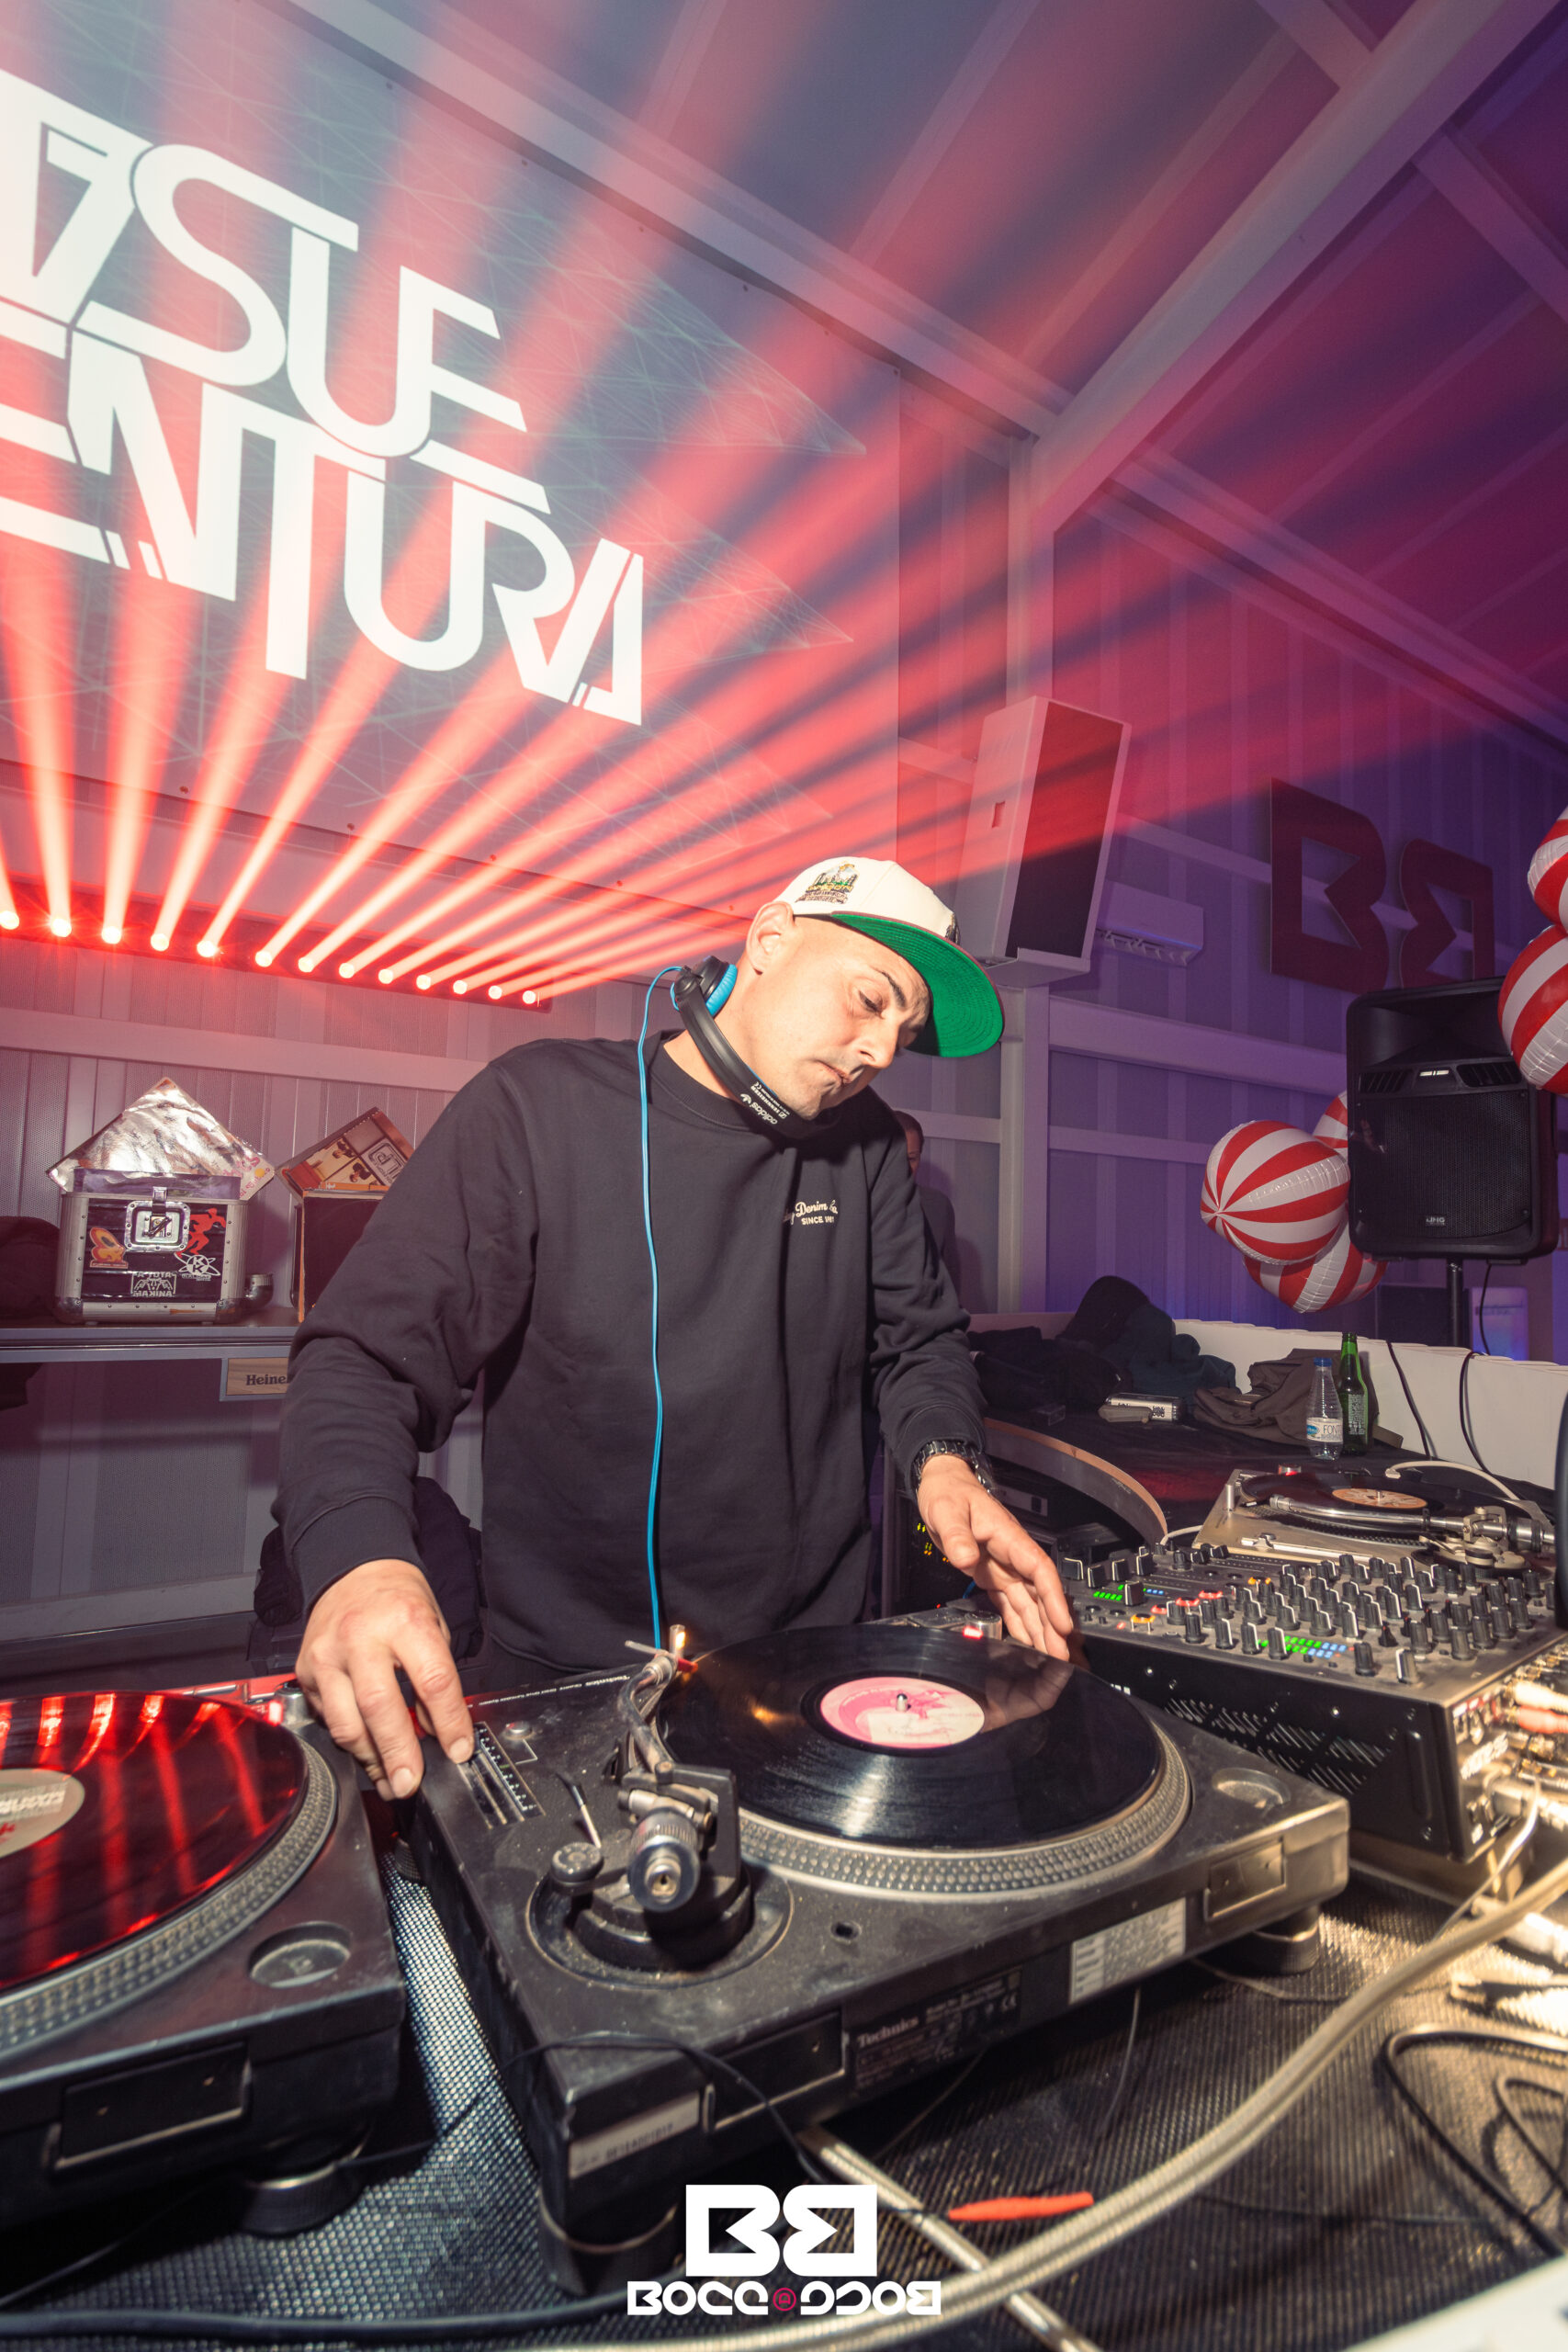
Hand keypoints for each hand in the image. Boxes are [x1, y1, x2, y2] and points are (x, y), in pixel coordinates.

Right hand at [295, 1557, 472, 1799]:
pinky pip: (327, 1717)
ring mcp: (328, 1655)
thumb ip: (436, 1676)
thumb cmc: (398, 1600)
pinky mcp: (306, 1671)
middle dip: (398, 1753)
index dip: (449, 1721)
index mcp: (404, 1621)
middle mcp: (362, 1637)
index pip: (432, 1679)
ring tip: (387, 1778)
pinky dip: (348, 1740)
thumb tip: (440, 1732)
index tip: (459, 1750)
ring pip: (345, 1721)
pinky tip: (365, 1750)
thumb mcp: (433, 1625)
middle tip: (410, 1783)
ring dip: (369, 1758)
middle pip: (380, 1706)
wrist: (352, 1570)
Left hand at [916, 1460, 1074, 1659]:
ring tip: (1052, 1657)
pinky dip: (1021, 1623)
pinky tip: (1028, 1642)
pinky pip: (1012, 1602)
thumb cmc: (948, 1492)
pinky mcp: (993, 1574)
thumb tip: (966, 1558)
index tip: (1063, 1623)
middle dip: (1053, 1625)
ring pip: (1029, 1602)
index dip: (1054, 1598)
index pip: (1039, 1569)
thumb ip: (957, 1535)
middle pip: (1040, 1593)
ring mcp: (1005, 1566)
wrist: (942, 1484)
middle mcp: (1012, 1555)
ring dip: (1041, 1629)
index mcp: (1009, 1537)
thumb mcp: (947, 1510)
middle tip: (1062, 1656)